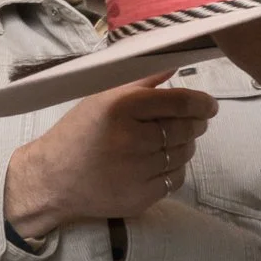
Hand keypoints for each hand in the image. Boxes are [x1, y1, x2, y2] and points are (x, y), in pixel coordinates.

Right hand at [4, 72, 217, 236]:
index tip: (209, 105)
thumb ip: (141, 81)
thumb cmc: (78, 133)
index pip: (180, 103)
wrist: (51, 179)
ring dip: (185, 145)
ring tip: (170, 141)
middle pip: (187, 129)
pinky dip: (174, 168)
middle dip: (196, 123)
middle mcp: (131, 140)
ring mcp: (137, 172)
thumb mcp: (102, 98)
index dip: (202, 103)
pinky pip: (176, 179)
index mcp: (121, 108)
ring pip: (184, 154)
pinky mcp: (141, 197)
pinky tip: (158, 162)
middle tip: (192, 121)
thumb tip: (175, 63)